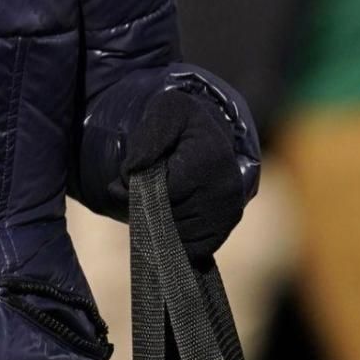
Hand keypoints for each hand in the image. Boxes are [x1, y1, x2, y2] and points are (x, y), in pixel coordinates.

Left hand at [123, 89, 245, 260]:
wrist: (210, 133)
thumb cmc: (182, 122)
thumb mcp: (164, 112)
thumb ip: (145, 140)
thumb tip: (131, 175)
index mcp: (210, 157)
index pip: (165, 192)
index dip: (138, 188)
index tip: (129, 175)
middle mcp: (225, 187)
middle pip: (170, 216)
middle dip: (146, 206)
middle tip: (142, 188)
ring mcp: (229, 210)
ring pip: (178, 234)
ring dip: (159, 222)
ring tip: (159, 196)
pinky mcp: (227, 226)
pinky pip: (192, 247)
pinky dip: (175, 236)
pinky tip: (170, 213)